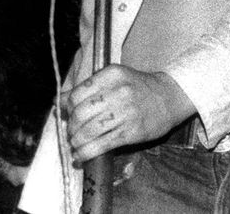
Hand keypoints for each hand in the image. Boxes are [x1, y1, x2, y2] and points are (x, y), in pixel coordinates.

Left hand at [63, 65, 192, 163]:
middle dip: (71, 128)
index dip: (68, 108)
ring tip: (77, 144)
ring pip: (87, 132)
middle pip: (79, 114)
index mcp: (112, 75)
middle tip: (74, 133)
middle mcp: (119, 92)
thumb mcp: (116, 80)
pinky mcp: (130, 132)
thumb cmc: (139, 88)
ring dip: (76, 142)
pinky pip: (99, 145)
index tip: (71, 115)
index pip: (76, 94)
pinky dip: (85, 153)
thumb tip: (58, 101)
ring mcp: (125, 112)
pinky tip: (81, 155)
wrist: (171, 97)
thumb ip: (88, 89)